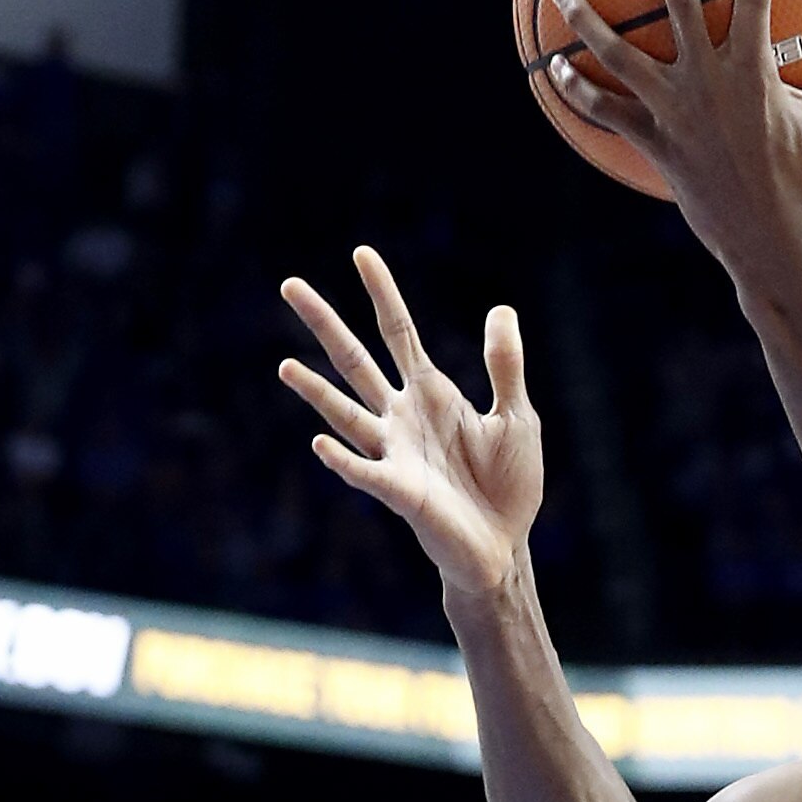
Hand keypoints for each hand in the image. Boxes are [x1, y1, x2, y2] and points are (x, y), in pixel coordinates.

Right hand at [277, 247, 541, 595]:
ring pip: (346, 415)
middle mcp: (403, 418)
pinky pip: (365, 473)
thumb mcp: (516, 416)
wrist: (505, 547)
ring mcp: (396, 454)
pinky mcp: (401, 493)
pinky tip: (321, 443)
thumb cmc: (506, 486)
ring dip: (316, 392)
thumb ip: (504, 367)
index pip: (399, 333)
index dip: (383, 294)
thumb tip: (500, 309)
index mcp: (431, 395)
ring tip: (284, 366)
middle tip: (289, 285)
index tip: (362, 254)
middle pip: (357, 361)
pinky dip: (343, 460)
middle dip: (326, 325)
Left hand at [543, 0, 801, 285]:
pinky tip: (553, 67)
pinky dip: (578, 89)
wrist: (775, 245)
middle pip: (677, 2)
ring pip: (618, 54)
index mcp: (756, 71)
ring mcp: (675, 114)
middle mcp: (709, 84)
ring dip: (584, 18)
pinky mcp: (655, 144)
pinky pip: (606, 112)